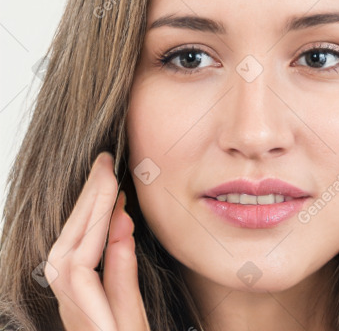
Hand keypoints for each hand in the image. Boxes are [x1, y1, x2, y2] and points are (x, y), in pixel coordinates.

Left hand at [45, 152, 149, 329]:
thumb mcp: (133, 321)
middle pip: (71, 237)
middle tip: (104, 162)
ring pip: (69, 238)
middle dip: (89, 196)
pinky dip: (88, 220)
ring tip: (104, 175)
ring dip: (87, 203)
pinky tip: (103, 206)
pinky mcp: (73, 286)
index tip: (113, 178)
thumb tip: (121, 225)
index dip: (99, 211)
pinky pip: (74, 244)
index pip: (84, 249)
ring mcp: (66, 292)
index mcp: (83, 307)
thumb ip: (123, 275)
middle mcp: (67, 297)